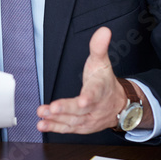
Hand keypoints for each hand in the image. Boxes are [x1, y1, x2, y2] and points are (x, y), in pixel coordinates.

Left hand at [36, 27, 152, 134]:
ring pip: (73, 121)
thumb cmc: (105, 82)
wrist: (118, 104)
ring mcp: (89, 119)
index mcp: (101, 89)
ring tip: (42, 115)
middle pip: (81, 110)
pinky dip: (55, 127)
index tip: (83, 100)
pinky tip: (43, 125)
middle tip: (52, 108)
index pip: (96, 93)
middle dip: (66, 109)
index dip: (89, 97)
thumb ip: (99, 47)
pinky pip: (69, 128)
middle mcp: (96, 107)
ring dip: (57, 119)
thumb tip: (103, 31)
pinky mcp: (82, 126)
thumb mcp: (102, 62)